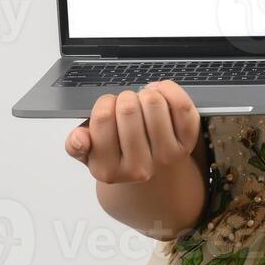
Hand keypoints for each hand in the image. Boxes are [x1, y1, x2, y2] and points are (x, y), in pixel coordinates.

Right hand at [63, 79, 201, 183]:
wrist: (151, 174)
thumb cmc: (118, 154)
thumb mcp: (91, 153)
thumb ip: (77, 145)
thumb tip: (78, 138)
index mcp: (108, 169)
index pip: (102, 118)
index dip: (104, 102)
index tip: (108, 106)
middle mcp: (139, 167)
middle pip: (128, 108)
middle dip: (125, 97)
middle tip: (126, 105)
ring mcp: (166, 156)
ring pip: (154, 103)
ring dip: (146, 93)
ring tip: (142, 102)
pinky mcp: (187, 142)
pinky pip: (181, 105)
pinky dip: (169, 90)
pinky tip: (160, 94)